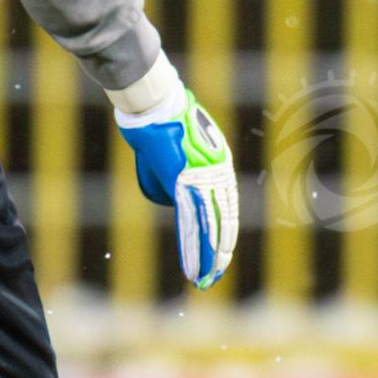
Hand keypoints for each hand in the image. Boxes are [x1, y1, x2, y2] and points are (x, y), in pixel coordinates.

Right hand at [113, 72, 238, 290]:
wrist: (153, 100)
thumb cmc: (157, 120)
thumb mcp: (172, 151)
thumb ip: (175, 175)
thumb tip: (173, 194)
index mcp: (217, 165)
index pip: (224, 206)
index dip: (221, 232)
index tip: (219, 253)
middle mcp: (216, 173)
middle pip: (221, 220)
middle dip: (218, 252)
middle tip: (214, 275)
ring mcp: (202, 178)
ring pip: (209, 226)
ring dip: (207, 256)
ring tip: (205, 278)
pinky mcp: (185, 182)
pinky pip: (192, 222)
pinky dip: (193, 246)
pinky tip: (193, 262)